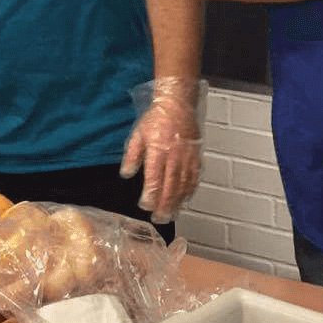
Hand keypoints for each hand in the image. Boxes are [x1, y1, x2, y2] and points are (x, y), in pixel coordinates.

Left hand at [119, 76, 202, 223]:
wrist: (178, 105)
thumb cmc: (157, 119)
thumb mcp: (138, 134)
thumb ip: (132, 155)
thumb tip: (126, 173)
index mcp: (157, 150)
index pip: (154, 178)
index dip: (151, 195)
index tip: (146, 205)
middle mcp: (174, 156)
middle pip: (170, 186)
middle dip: (165, 204)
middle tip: (159, 218)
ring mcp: (187, 157)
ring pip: (183, 184)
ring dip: (177, 201)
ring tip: (171, 214)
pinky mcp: (196, 156)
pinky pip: (195, 177)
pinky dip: (190, 190)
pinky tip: (185, 199)